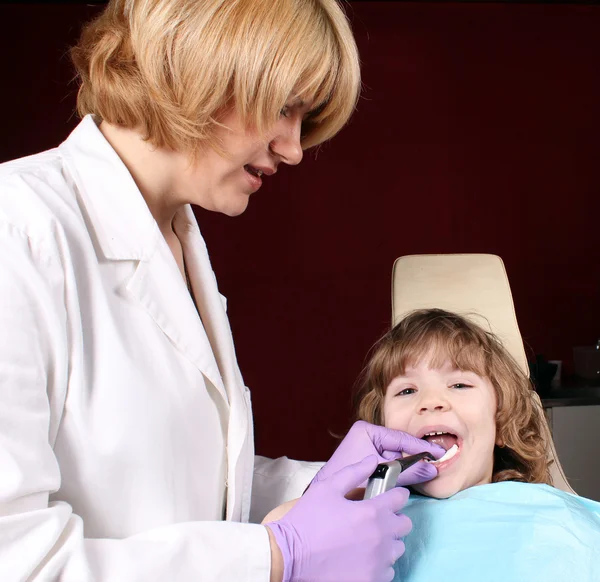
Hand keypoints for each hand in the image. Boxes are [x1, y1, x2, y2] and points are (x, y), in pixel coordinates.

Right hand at [266, 455, 411, 581]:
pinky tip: (363, 557)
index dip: (396, 494)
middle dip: (394, 517)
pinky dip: (380, 563)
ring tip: (367, 539)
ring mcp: (378, 562)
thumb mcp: (327, 488)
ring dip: (387, 541)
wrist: (290, 555)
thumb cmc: (307, 520)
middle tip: (376, 518)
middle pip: (404, 525)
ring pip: (397, 548)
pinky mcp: (372, 580)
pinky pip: (388, 571)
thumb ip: (354, 472)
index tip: (390, 496)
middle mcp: (380, 538)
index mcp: (372, 512)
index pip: (401, 498)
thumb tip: (373, 460)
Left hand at [314, 420, 445, 487]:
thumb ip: (408, 471)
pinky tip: (410, 478)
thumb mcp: (383, 475)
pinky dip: (399, 472)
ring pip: (396, 457)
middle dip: (416, 457)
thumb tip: (432, 469)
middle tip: (436, 463)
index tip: (439, 453)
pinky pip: (389, 464)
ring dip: (408, 466)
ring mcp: (367, 447)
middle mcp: (366, 435)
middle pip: (399, 447)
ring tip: (426, 471)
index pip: (400, 438)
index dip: (421, 447)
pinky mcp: (367, 460)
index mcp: (367, 431)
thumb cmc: (350, 483)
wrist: (329, 501)